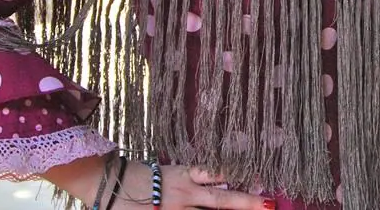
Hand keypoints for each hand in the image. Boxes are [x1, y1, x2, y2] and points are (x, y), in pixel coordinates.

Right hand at [120, 164, 272, 208]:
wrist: (111, 184)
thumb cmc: (143, 178)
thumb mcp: (172, 173)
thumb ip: (196, 179)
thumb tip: (223, 183)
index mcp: (186, 176)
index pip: (218, 175)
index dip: (241, 178)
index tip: (262, 182)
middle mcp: (184, 193)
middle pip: (220, 199)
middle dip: (245, 202)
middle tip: (268, 204)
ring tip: (256, 208)